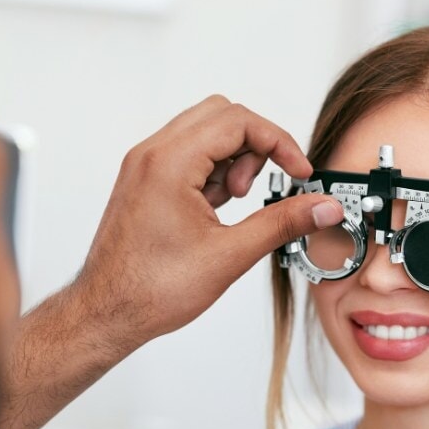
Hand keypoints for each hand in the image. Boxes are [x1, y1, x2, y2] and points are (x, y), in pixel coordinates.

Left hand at [0, 96, 339, 428]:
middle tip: (262, 186)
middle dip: (255, 146)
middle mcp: (152, 155)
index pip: (238, 121)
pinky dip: (213, 171)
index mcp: (169, 163)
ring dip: (233, 158)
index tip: (299, 172)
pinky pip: (188, 154)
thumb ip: (283, 223)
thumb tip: (322, 207)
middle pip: (222, 116)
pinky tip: (218, 209)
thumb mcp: (230, 255)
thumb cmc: (149, 289)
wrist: (107, 313)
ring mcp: (144, 166)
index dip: (279, 143)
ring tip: (235, 203)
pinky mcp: (144, 181)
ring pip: (205, 132)